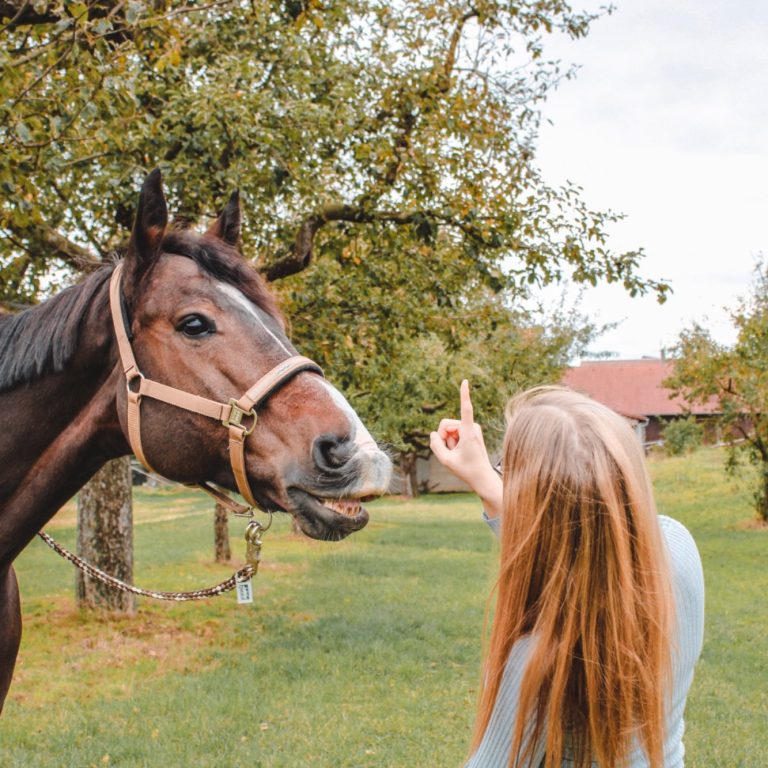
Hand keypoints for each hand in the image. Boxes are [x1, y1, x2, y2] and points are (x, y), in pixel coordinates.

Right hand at [430, 380, 502, 516]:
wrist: (482, 477)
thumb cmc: (466, 470)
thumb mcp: (445, 460)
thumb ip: (435, 445)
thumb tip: (434, 433)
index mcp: (468, 432)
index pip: (466, 409)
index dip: (464, 394)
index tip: (465, 381)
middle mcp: (472, 427)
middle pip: (446, 424)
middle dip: (443, 436)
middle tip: (451, 451)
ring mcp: (472, 429)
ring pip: (449, 429)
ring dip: (448, 441)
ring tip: (457, 452)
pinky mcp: (471, 432)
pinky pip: (454, 433)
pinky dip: (452, 442)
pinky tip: (459, 451)